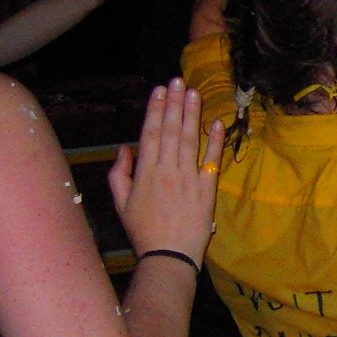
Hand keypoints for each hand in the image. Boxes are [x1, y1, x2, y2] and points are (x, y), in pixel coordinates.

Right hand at [110, 79, 223, 266]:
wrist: (168, 256)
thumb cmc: (142, 231)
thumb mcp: (121, 203)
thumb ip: (119, 174)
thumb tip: (125, 148)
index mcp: (145, 172)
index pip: (151, 133)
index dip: (155, 110)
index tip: (159, 90)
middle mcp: (167, 171)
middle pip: (171, 130)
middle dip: (173, 103)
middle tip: (177, 80)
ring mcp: (189, 179)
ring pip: (190, 140)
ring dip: (192, 114)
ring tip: (193, 92)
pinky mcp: (207, 189)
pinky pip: (211, 161)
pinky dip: (215, 141)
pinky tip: (217, 122)